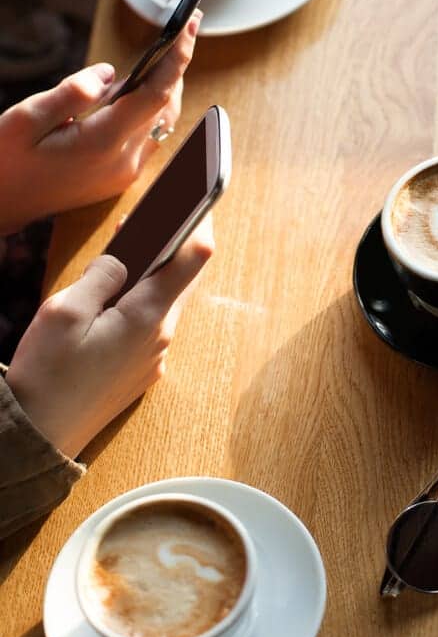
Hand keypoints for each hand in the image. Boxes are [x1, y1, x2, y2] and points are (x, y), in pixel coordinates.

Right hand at [0, 11, 200, 234]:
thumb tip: (109, 73)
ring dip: (165, 90)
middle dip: (176, 68)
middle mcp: (123, 162)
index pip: (155, 94)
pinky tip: (137, 93)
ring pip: (161, 124)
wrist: (0, 206)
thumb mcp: (26, 118)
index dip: (177, 58)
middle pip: (165, 107)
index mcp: (102, 142)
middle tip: (181, 32)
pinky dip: (150, 111)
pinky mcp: (120, 179)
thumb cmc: (6, 162)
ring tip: (161, 57)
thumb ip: (71, 92)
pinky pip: (149, 139)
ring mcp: (125, 174)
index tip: (190, 26)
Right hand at [6, 215, 213, 458]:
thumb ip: (101, 276)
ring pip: (164, 304)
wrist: (39, 435)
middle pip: (180, 281)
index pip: (192, 261)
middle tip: (152, 221)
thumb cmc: (47, 374)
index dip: (199, 225)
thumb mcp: (65, 311)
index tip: (199, 201)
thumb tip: (122, 260)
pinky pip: (150, 327)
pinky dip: (140, 305)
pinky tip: (117, 297)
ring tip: (129, 253)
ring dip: (152, 278)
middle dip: (169, 249)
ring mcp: (153, 358)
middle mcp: (161, 338)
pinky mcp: (141, 372)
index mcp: (147, 317)